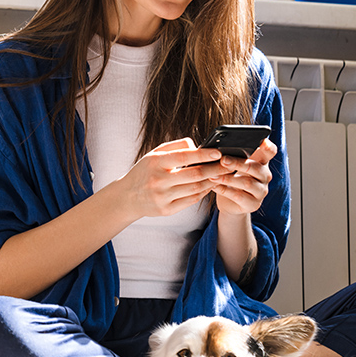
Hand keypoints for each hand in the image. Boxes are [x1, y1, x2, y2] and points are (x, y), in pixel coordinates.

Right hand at [115, 137, 229, 218]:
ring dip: (211, 181)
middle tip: (228, 165)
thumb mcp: (154, 154)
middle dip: (215, 169)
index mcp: (155, 162)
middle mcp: (159, 180)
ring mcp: (162, 197)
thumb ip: (176, 146)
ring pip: (195, 188)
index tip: (218, 152)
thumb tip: (197, 146)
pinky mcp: (166, 210)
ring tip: (222, 174)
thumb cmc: (144, 172)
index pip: (184, 157)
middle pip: (194, 174)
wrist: (127, 197)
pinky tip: (209, 185)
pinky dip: (203, 192)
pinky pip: (191, 200)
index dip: (203, 154)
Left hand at [208, 136, 276, 215]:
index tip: (261, 141)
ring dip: (228, 178)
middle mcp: (265, 175)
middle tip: (223, 160)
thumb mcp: (231, 165)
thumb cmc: (230, 178)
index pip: (270, 151)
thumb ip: (229, 155)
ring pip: (247, 183)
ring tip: (213, 175)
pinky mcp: (253, 204)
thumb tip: (213, 147)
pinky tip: (214, 186)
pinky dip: (224, 190)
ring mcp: (261, 191)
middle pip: (255, 167)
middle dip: (238, 163)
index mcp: (261, 162)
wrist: (230, 203)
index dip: (267, 146)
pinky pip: (238, 196)